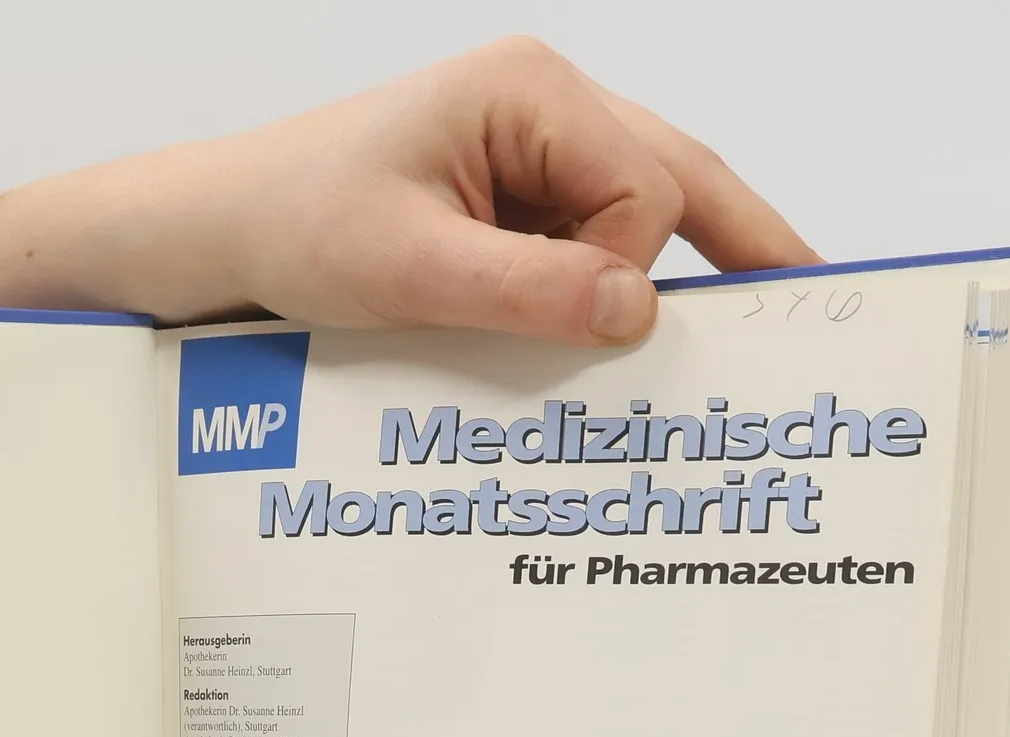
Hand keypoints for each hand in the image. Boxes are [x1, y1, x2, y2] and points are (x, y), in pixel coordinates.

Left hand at [0, 38, 817, 344]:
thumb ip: (525, 288)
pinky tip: (600, 363)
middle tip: (809, 327)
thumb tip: (639, 308)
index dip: (636, 270)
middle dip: (732, 261)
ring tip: (706, 369)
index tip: (620, 340)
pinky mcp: (495, 213)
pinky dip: (590, 311)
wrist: (200, 240)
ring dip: (648, 299)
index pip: (647, 186)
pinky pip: (574, 262)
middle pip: (670, 191)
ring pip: (630, 230)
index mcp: (530, 95)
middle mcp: (539, 115)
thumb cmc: (281, 228)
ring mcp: (520, 162)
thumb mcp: (403, 270)